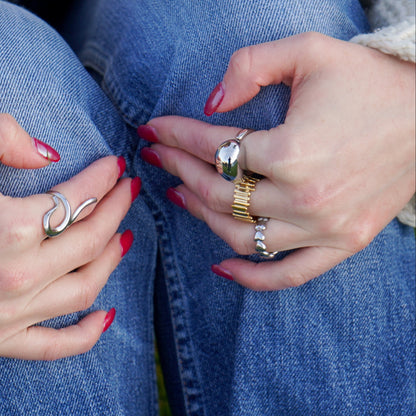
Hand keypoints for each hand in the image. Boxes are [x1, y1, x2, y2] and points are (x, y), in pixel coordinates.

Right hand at [0, 114, 139, 358]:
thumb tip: (46, 154)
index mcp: (6, 230)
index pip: (76, 199)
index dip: (101, 178)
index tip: (116, 165)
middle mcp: (16, 277)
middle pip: (90, 240)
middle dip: (116, 210)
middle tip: (130, 189)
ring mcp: (9, 316)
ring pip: (86, 288)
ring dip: (113, 260)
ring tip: (127, 236)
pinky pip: (56, 346)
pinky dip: (86, 334)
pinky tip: (107, 315)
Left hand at [138, 32, 414, 290]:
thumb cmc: (368, 81)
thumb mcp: (308, 51)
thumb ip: (250, 66)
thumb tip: (211, 106)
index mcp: (292, 151)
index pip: (214, 148)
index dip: (176, 136)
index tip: (154, 131)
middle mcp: (304, 198)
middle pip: (220, 194)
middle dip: (180, 171)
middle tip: (161, 158)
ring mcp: (323, 228)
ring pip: (241, 237)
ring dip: (203, 217)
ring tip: (181, 196)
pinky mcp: (342, 243)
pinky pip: (287, 275)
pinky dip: (252, 278)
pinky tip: (221, 267)